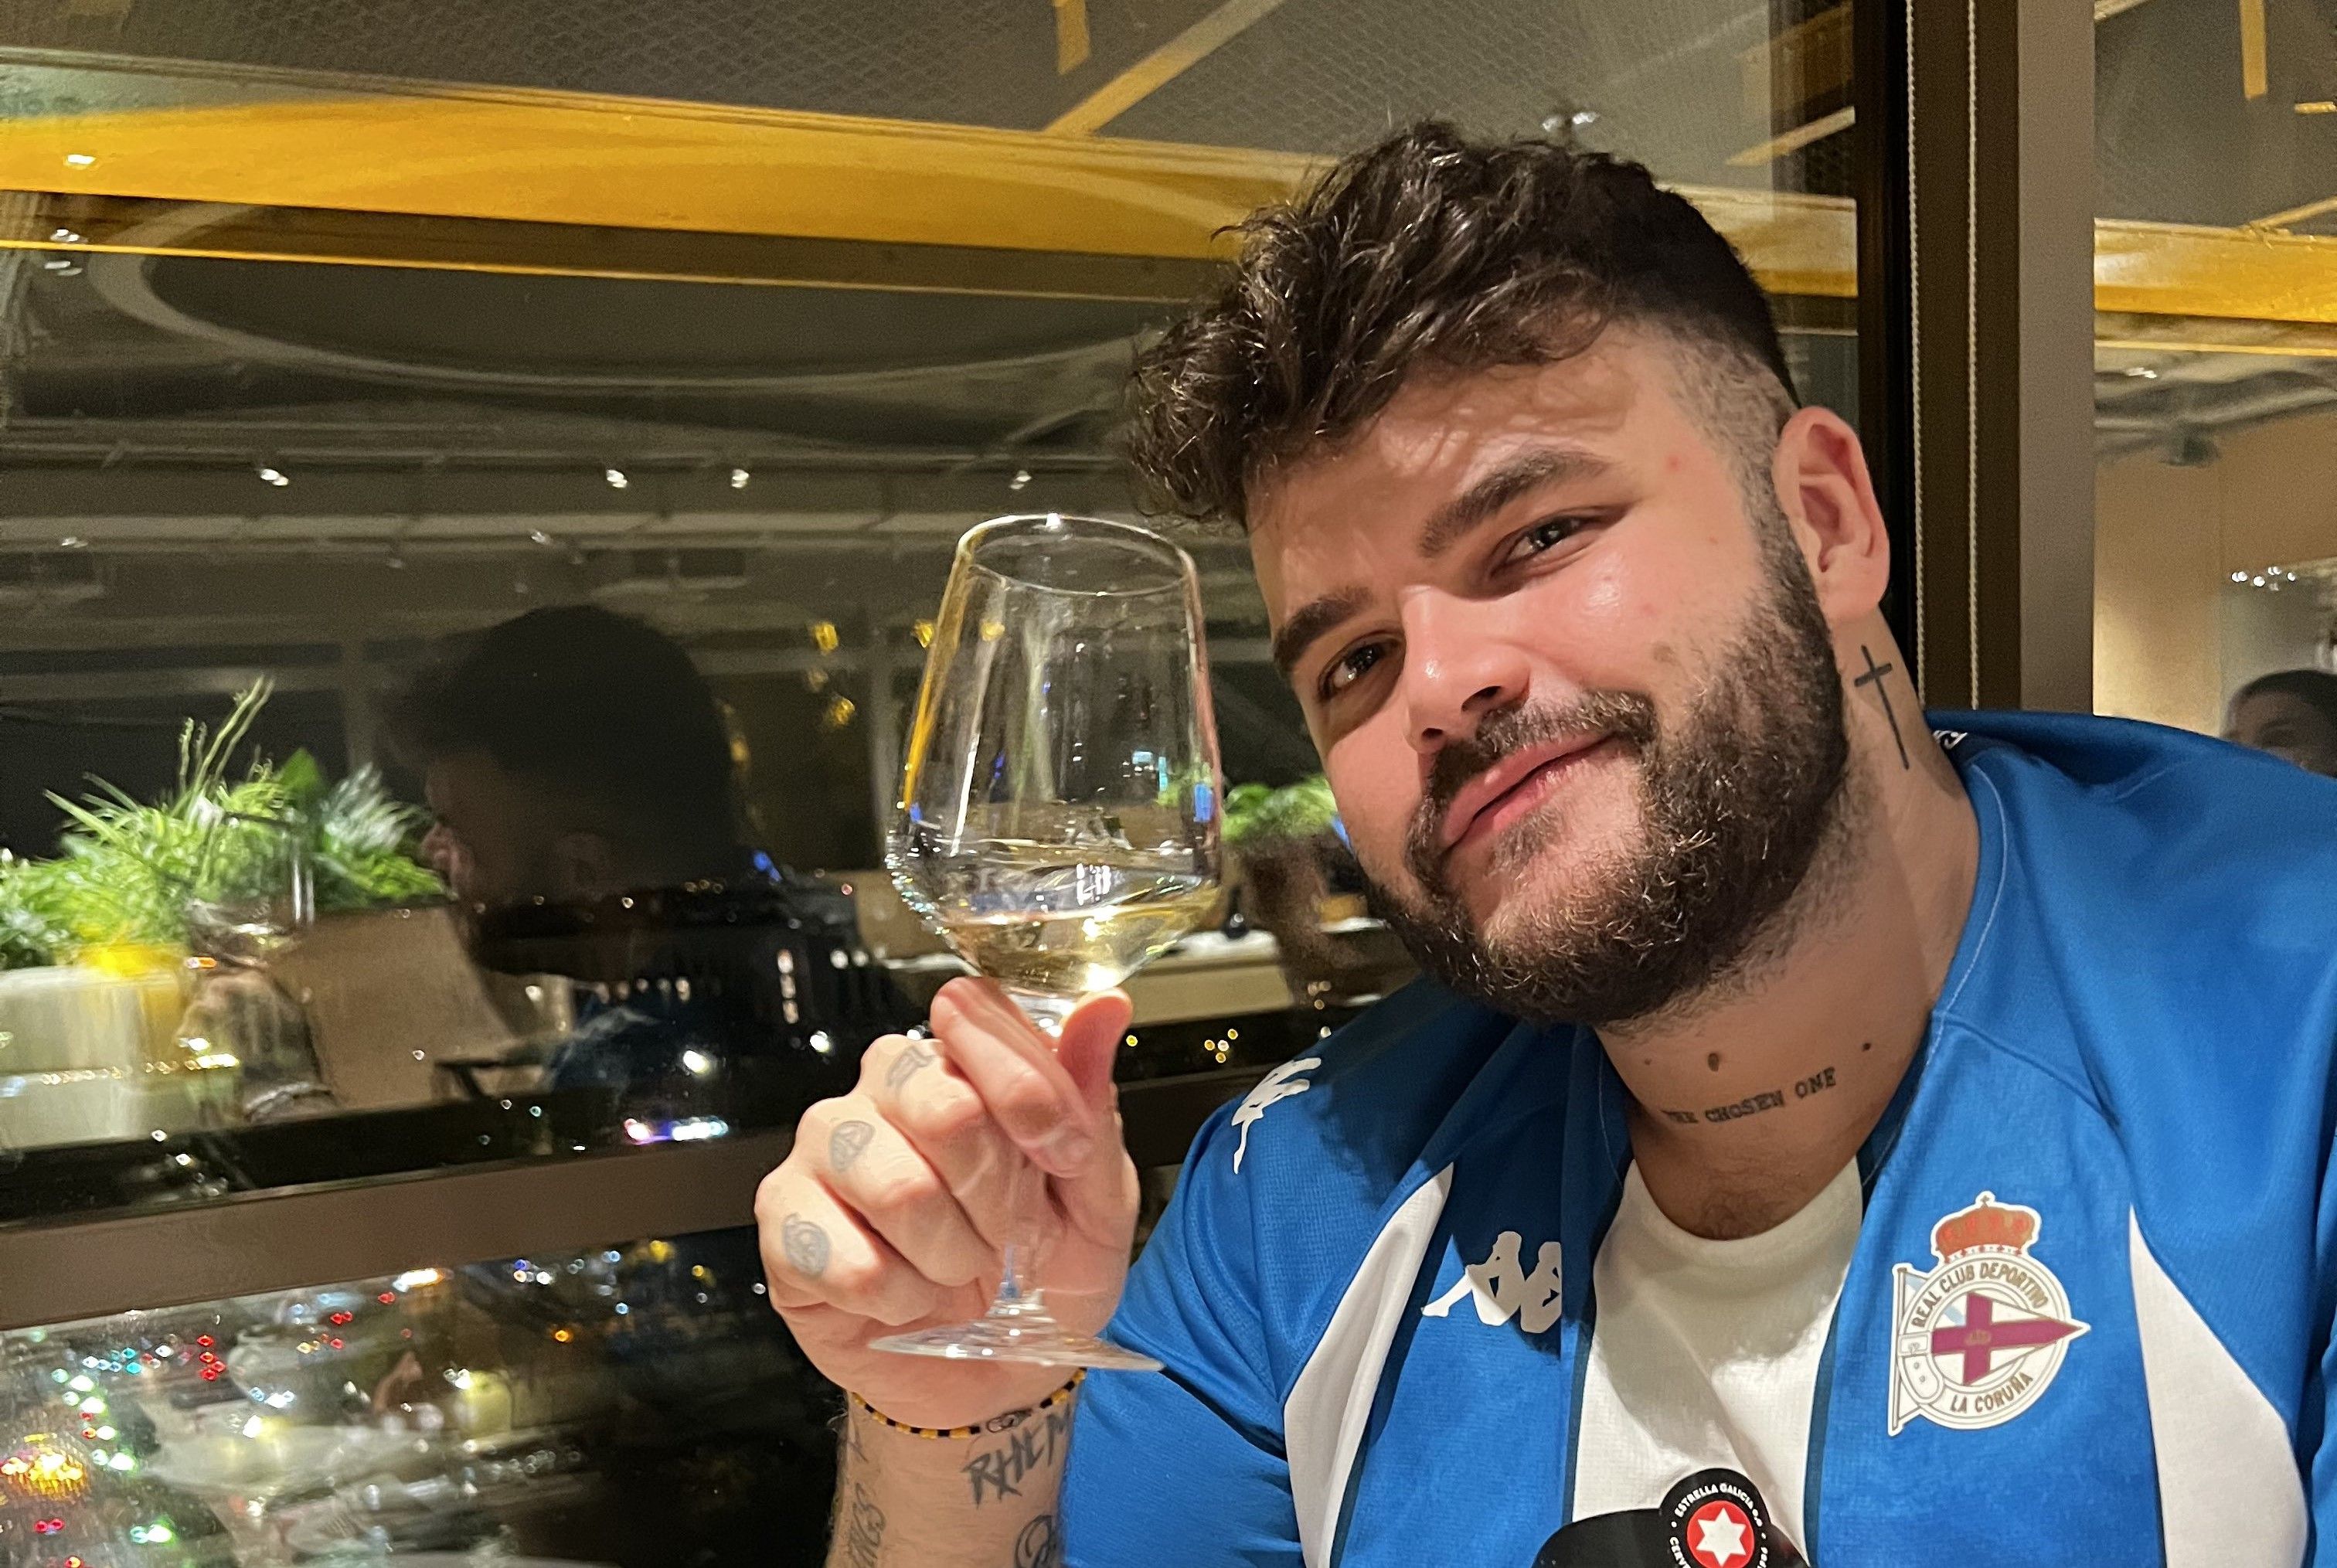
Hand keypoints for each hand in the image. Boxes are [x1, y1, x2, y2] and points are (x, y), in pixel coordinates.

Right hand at [757, 978, 1138, 1428]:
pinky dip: (899, 1299)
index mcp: (958, 1061)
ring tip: (953, 1272)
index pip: (972, 1013)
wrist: (995, 1379)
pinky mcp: (783, 1222)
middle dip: (995, 1195)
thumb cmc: (1045, 1276)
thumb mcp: (1095, 1202)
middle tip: (1003, 1238)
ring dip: (949, 1255)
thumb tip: (1105, 1007)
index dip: (1027, 1089)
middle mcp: (883, 1087)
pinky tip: (904, 1300)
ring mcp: (823, 1149)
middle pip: (943, 1105)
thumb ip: (1091, 1106)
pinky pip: (847, 1260)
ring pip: (899, 1188)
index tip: (1064, 1157)